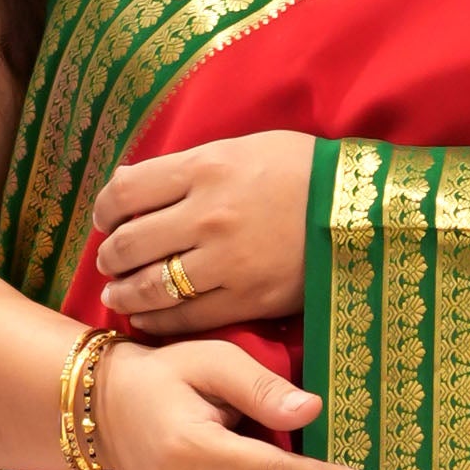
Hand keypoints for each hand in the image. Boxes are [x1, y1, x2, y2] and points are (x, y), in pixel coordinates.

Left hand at [94, 131, 313, 331]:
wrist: (364, 210)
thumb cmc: (304, 170)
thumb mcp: (243, 148)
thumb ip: (189, 168)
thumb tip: (136, 186)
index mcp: (204, 168)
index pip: (125, 192)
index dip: (105, 209)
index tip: (105, 219)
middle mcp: (207, 215)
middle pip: (130, 243)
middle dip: (109, 257)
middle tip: (109, 262)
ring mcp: (226, 262)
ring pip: (151, 287)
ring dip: (124, 293)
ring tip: (118, 294)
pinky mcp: (248, 299)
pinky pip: (186, 318)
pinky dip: (157, 322)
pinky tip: (148, 319)